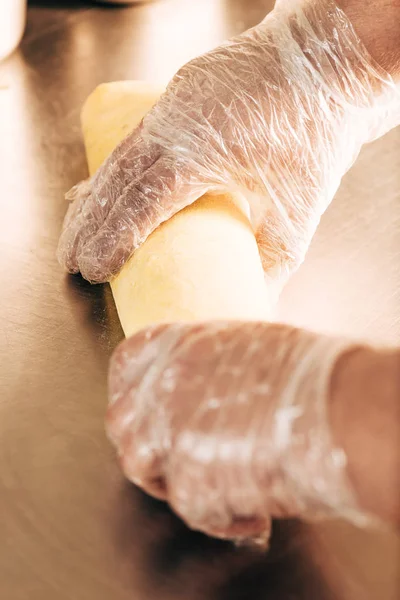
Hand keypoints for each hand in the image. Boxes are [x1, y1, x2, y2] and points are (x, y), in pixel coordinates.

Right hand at [57, 0, 399, 283]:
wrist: (324, 66)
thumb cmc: (313, 134)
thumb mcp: (297, 209)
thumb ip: (271, 262)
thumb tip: (254, 303)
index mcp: (199, 153)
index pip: (141, 204)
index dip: (113, 240)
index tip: (96, 270)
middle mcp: (173, 124)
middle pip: (115, 183)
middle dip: (87, 226)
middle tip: (71, 262)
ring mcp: (170, 104)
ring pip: (116, 159)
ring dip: (92, 200)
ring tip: (75, 235)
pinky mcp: (174, 95)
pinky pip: (131, 139)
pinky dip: (111, 171)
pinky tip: (99, 190)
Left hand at [106, 321, 380, 540]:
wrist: (338, 408)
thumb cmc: (309, 373)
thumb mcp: (246, 347)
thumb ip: (206, 366)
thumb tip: (198, 390)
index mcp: (179, 345)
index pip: (127, 362)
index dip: (131, 387)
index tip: (143, 404)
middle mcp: (163, 385)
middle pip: (123, 421)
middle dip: (147, 441)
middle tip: (180, 454)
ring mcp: (170, 432)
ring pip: (139, 466)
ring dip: (171, 480)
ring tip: (214, 481)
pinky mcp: (189, 480)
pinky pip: (188, 507)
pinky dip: (219, 516)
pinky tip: (253, 514)